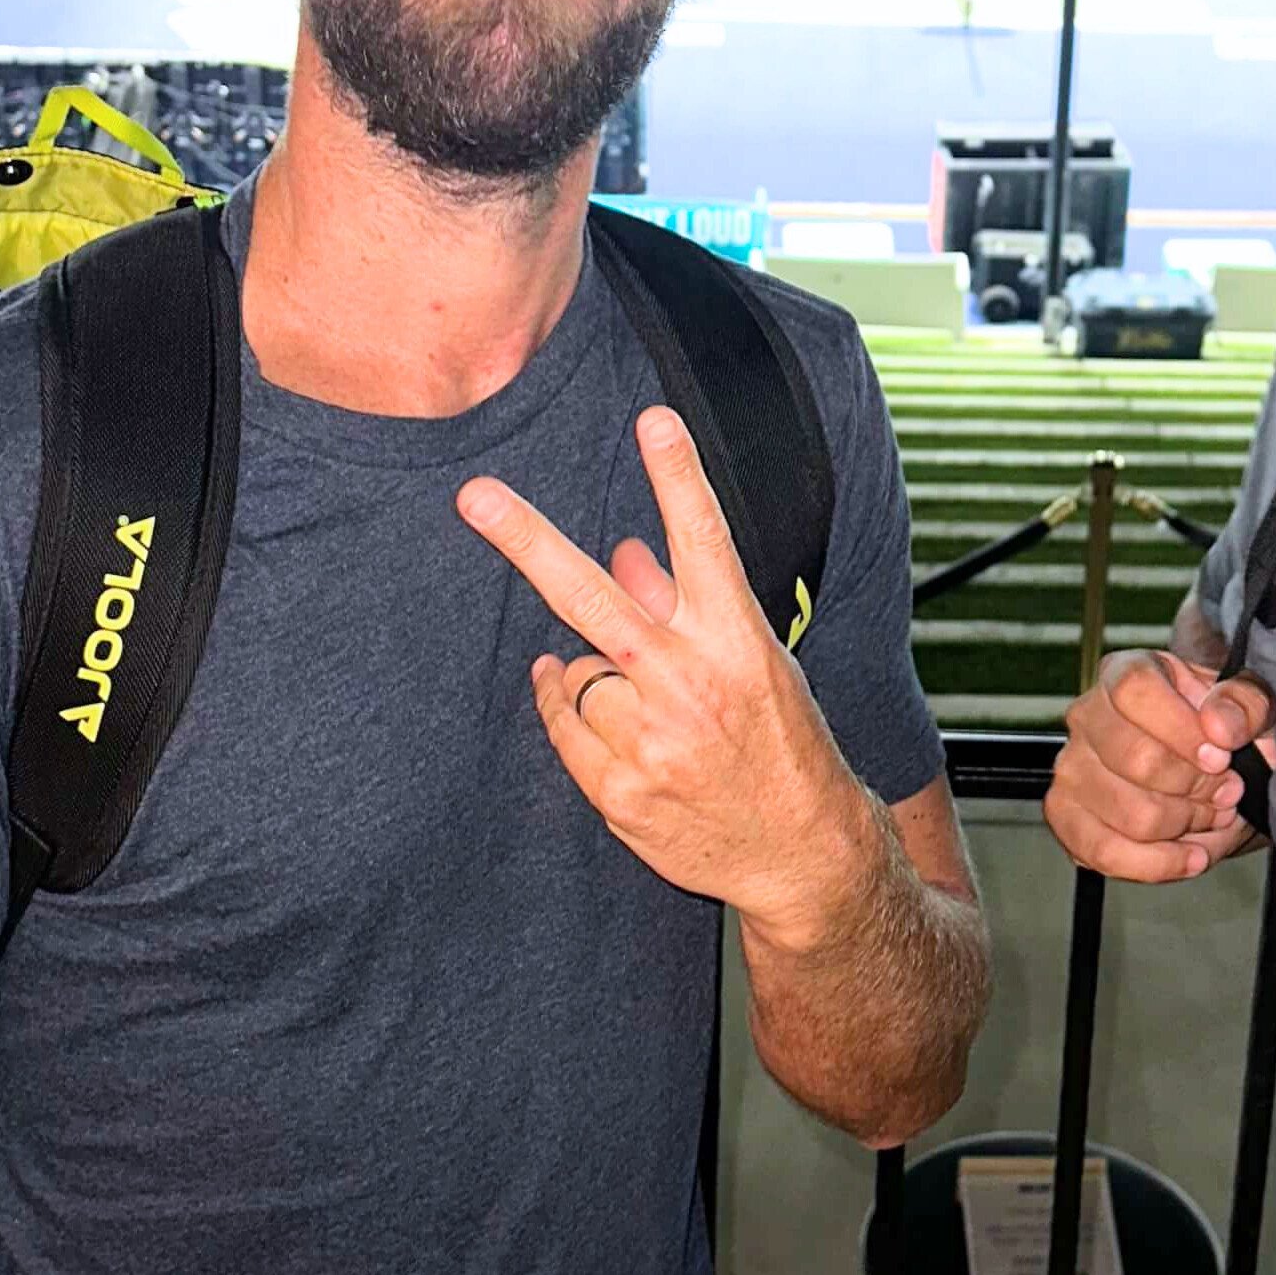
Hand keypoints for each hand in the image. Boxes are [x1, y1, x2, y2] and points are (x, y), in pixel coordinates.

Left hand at [458, 406, 873, 951]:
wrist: (801, 855)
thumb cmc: (779, 742)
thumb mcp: (754, 660)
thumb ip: (684, 604)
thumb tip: (621, 550)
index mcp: (738, 640)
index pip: (703, 542)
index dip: (678, 477)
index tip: (656, 419)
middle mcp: (692, 683)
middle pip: (593, 599)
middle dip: (528, 541)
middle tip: (474, 496)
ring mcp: (652, 740)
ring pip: (577, 671)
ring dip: (597, 675)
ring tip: (650, 707)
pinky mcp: (619, 790)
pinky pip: (563, 723)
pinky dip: (569, 708)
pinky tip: (601, 713)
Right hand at [1047, 647, 1275, 882]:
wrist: (1213, 779)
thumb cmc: (1225, 734)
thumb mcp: (1251, 707)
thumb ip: (1246, 704)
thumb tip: (1220, 725)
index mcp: (1127, 673)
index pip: (1134, 690)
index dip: (1181, 728)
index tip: (1221, 756)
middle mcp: (1087, 715)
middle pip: (1133, 758)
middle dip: (1194, 787)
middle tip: (1226, 792)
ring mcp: (1071, 768)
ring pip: (1129, 814)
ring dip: (1184, 825)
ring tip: (1210, 816)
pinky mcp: (1067, 818)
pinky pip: (1104, 853)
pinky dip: (1157, 864)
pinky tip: (1190, 857)